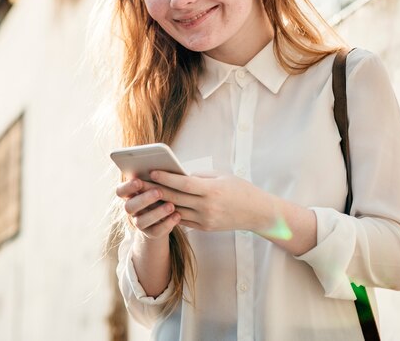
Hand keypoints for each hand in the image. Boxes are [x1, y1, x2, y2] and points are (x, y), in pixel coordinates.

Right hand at [115, 178, 180, 239]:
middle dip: (144, 199)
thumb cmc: (159, 194)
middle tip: (159, 192)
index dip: (128, 187)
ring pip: (142, 221)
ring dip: (157, 213)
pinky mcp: (151, 234)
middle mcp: (131, 210)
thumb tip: (159, 165)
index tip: (139, 181)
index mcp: (129, 195)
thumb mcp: (154, 185)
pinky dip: (167, 224)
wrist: (162, 217)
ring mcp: (139, 223)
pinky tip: (177, 215)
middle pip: (129, 206)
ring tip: (171, 206)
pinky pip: (157, 231)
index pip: (120, 191)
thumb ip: (153, 178)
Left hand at [150, 170, 272, 232]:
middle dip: (157, 190)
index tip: (152, 171)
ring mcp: (205, 220)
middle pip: (176, 198)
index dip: (166, 178)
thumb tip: (179, 175)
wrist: (257, 213)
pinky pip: (183, 220)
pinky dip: (171, 212)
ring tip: (147, 194)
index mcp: (211, 191)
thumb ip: (200, 176)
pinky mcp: (205, 228)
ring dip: (161, 203)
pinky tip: (161, 206)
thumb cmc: (240, 189)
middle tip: (142, 182)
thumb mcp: (222, 176)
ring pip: (176, 211)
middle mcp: (207, 207)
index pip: (184, 184)